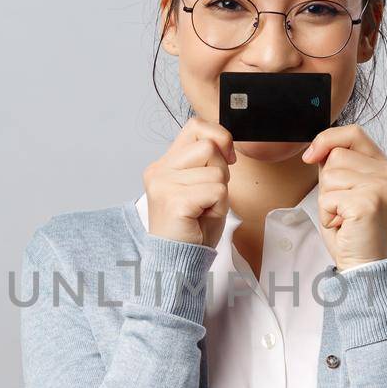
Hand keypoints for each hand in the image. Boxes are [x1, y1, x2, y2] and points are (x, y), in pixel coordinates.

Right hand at [143, 116, 236, 247]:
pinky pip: (216, 190)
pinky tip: (202, 217)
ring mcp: (164, 185)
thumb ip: (208, 161)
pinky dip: (219, 206)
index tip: (227, 159)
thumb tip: (225, 142)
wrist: (176, 262)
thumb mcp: (201, 186)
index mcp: (164, 164)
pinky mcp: (174, 200)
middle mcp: (159, 171)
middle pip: (209, 146)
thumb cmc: (191, 228)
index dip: (219, 137)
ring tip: (204, 209)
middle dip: (222, 171)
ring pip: (216, 171)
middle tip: (209, 195)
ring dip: (220, 193)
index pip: (195, 126)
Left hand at [300, 124, 386, 270]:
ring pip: (330, 175)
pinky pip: (328, 196)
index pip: (355, 133)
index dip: (328, 139)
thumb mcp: (345, 190)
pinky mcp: (369, 203)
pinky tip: (343, 225)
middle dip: (328, 182)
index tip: (310, 156)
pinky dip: (327, 213)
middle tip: (341, 206)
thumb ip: (337, 165)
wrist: (363, 266)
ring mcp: (383, 188)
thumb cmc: (352, 231)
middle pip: (337, 154)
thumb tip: (316, 147)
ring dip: (326, 199)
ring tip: (343, 216)